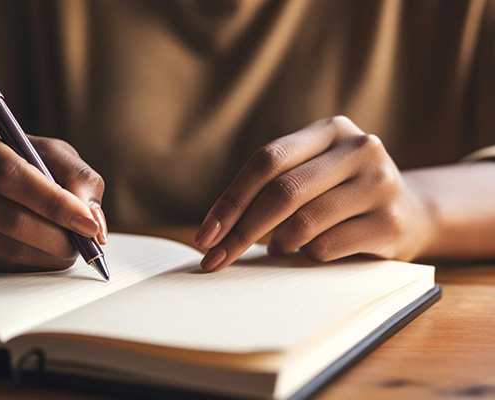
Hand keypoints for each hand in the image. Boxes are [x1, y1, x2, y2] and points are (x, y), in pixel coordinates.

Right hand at [0, 126, 106, 271]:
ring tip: (73, 245)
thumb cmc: (27, 161)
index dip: (54, 203)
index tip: (88, 224)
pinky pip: (4, 265)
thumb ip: (80, 179)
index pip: (10, 177)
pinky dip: (37, 263)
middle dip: (56, 235)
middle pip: (7, 217)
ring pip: (6, 248)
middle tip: (87, 242)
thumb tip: (95, 224)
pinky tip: (52, 253)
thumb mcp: (55, 155)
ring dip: (50, 253)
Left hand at [195, 116, 433, 270]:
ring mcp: (380, 183)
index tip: (206, 234)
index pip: (266, 161)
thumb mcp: (313, 173)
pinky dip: (307, 255)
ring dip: (280, 243)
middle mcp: (359, 148)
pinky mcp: (390, 222)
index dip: (231, 200)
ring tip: (281, 245)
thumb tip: (218, 229)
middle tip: (216, 259)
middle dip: (241, 231)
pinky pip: (326, 247)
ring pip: (303, 223)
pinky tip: (312, 251)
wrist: (410, 212)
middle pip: (282, 191)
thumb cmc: (341, 194)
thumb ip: (274, 185)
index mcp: (330, 130)